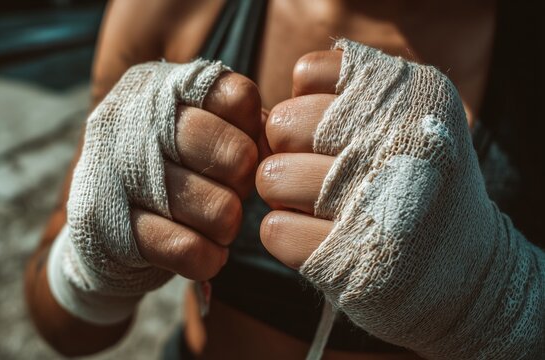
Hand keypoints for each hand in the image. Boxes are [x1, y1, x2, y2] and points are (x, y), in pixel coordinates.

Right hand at [55, 60, 260, 324]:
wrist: (100, 234)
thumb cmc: (166, 176)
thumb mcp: (197, 134)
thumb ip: (239, 126)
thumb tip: (276, 143)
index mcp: (158, 86)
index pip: (239, 98)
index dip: (252, 135)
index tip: (237, 154)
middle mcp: (131, 117)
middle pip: (236, 155)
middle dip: (243, 185)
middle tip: (228, 194)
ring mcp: (112, 169)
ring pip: (220, 209)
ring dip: (226, 228)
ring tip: (212, 226)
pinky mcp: (106, 223)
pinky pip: (188, 249)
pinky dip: (208, 259)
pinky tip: (204, 254)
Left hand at [256, 39, 542, 357]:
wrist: (462, 270)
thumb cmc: (414, 184)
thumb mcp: (407, 119)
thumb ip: (340, 98)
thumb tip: (261, 117)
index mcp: (416, 94)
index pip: (308, 75)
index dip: (306, 107)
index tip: (330, 133)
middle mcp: (400, 141)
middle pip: (281, 125)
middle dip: (288, 150)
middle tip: (317, 172)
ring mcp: (377, 202)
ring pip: (271, 177)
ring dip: (283, 195)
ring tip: (318, 205)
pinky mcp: (351, 258)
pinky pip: (274, 228)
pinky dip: (286, 235)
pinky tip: (319, 237)